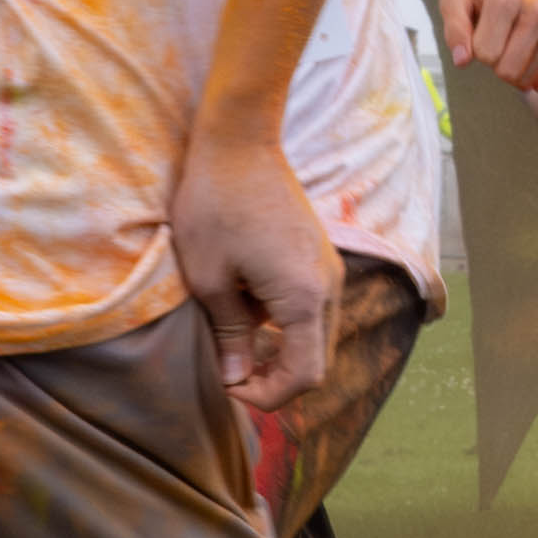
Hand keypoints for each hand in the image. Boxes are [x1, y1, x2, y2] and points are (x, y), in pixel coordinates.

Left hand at [170, 135, 339, 416]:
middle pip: (317, 361)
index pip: (305, 376)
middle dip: (276, 378)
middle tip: (231, 374)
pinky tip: (247, 307)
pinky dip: (286, 324)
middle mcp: (328, 286)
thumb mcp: (209, 277)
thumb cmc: (215, 203)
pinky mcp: (319, 256)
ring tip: (234, 343)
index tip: (228, 387)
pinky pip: (312, 307)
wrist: (239, 140)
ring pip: (316, 335)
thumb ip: (229, 334)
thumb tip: (235, 379)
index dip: (267, 396)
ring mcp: (329, 269)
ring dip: (281, 351)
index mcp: (304, 297)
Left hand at [441, 0, 537, 92]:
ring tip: (515, 44)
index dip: (478, 48)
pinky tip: (532, 54)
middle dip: (497, 63)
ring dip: (515, 71)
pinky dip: (534, 78)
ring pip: (527, 82)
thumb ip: (454, 28)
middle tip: (500, 40)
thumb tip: (462, 61)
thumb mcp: (457, 0)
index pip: (485, 54)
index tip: (484, 29)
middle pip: (507, 72)